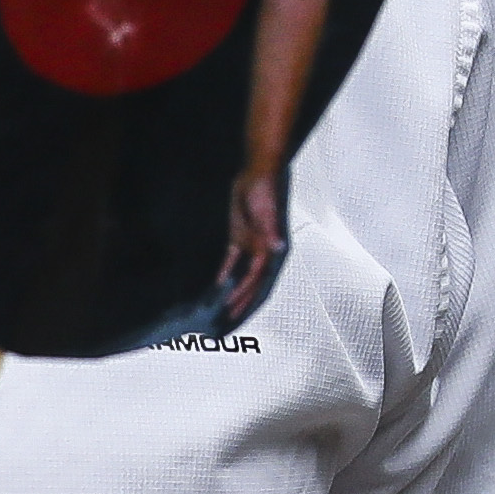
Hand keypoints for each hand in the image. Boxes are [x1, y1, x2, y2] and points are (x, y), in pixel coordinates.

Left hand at [219, 170, 291, 310]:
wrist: (257, 175)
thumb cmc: (264, 192)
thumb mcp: (265, 211)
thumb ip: (270, 230)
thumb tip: (277, 247)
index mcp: (267, 248)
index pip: (255, 277)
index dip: (244, 293)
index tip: (232, 307)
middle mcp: (261, 251)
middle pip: (251, 282)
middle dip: (241, 300)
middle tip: (228, 318)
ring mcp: (251, 246)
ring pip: (243, 275)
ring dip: (236, 291)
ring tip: (225, 307)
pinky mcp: (240, 238)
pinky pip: (233, 260)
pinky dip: (226, 272)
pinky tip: (217, 283)